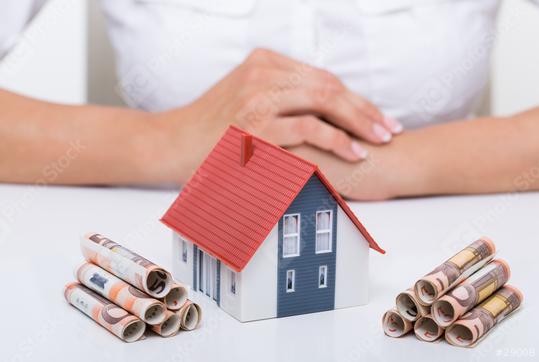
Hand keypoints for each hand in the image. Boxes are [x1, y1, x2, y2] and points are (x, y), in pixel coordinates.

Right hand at [157, 48, 401, 174]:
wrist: (172, 144)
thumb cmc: (211, 128)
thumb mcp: (244, 97)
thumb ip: (280, 94)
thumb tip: (320, 107)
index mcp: (264, 62)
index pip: (322, 77)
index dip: (354, 98)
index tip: (376, 116)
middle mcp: (263, 73)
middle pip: (329, 86)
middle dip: (365, 109)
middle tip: (389, 128)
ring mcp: (258, 97)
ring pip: (324, 101)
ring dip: (358, 123)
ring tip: (379, 140)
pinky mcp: (256, 126)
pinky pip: (308, 129)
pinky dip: (336, 140)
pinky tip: (354, 152)